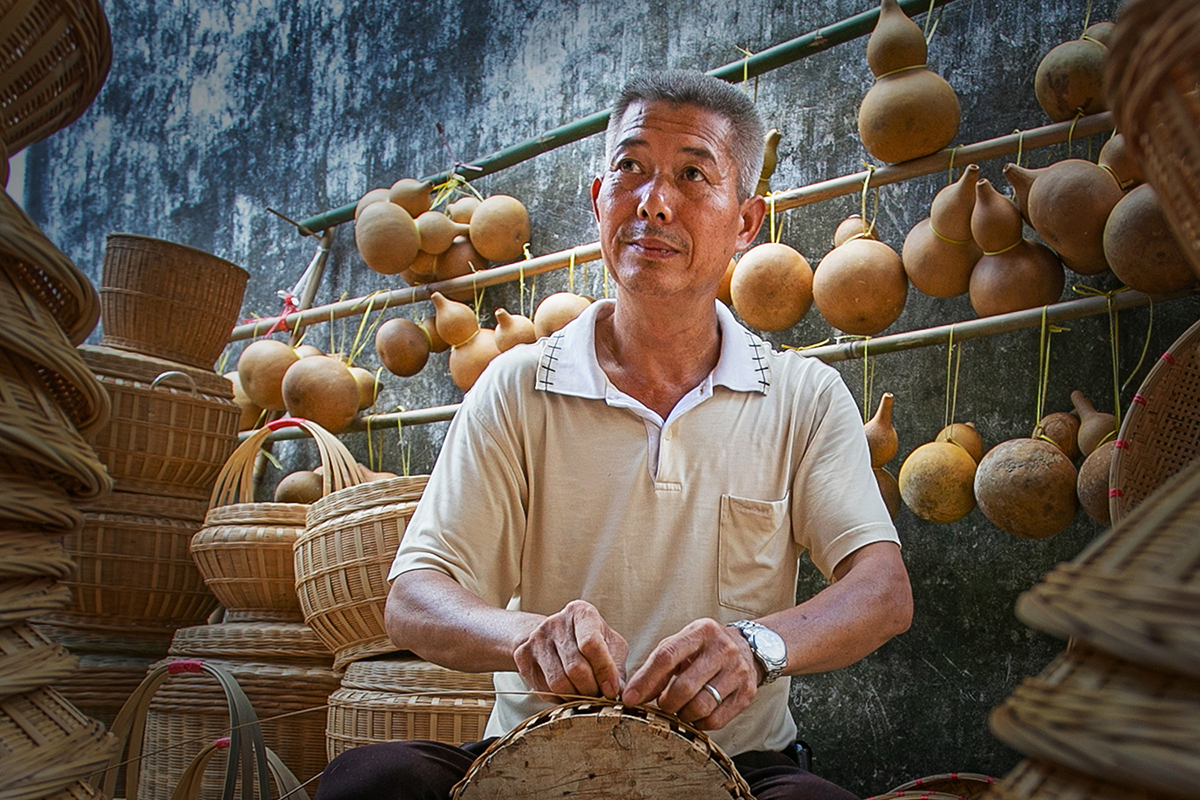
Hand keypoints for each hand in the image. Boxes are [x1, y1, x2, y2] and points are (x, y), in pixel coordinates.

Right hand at [513, 600, 628, 700]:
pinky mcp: (522, 656)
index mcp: (581, 612)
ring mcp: (536, 638)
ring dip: (576, 697)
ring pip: (558, 683)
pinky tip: (568, 691)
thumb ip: (616, 666)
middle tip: (598, 696)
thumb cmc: (589, 640)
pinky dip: (560, 698)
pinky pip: (544, 689)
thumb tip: (617, 692)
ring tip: (585, 695)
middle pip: (575, 668)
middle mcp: (556, 622)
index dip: (604, 671)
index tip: (611, 689)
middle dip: (591, 690)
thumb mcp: (610, 645)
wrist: (552, 635)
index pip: (591, 644)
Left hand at [620, 619, 757, 730]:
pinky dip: (699, 723)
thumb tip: (635, 694)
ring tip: (680, 708)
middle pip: (684, 687)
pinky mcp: (746, 693)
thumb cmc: (705, 648)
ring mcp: (737, 672)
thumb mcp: (682, 644)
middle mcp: (722, 649)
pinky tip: (696, 715)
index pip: (667, 657)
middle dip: (666, 703)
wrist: (747, 647)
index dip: (646, 681)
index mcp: (701, 632)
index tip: (631, 699)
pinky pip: (716, 720)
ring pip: (701, 706)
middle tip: (662, 704)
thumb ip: (658, 664)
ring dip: (683, 714)